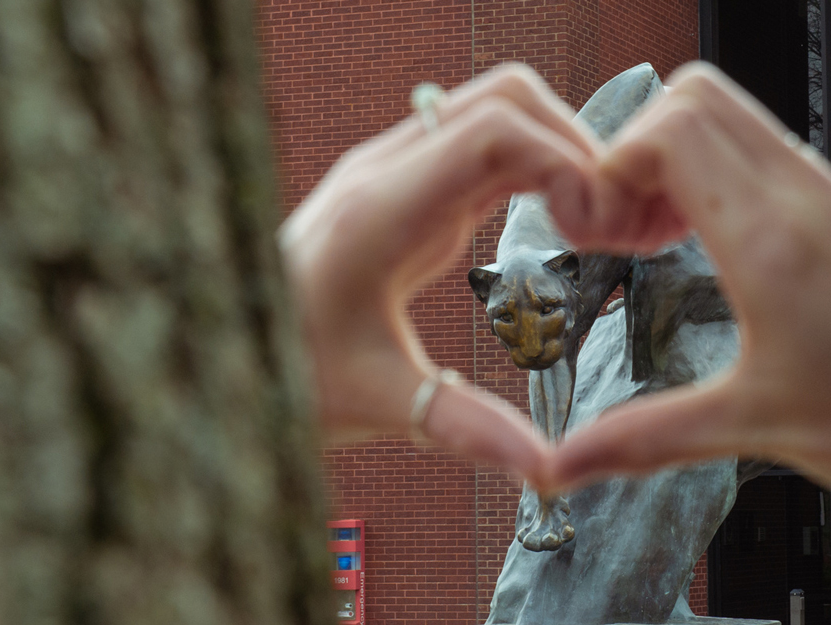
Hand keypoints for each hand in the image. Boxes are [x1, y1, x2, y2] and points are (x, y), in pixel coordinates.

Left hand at [279, 65, 598, 485]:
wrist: (218, 346)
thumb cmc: (285, 372)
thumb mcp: (378, 404)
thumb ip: (465, 428)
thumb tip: (549, 470)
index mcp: (382, 210)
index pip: (495, 132)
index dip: (566, 163)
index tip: (598, 229)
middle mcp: (389, 171)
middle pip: (506, 100)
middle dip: (576, 146)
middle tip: (612, 223)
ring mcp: (398, 172)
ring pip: (501, 112)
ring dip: (560, 151)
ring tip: (596, 223)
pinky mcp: (409, 188)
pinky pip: (487, 146)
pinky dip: (536, 167)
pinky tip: (560, 222)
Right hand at [544, 62, 830, 505]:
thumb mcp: (754, 427)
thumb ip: (646, 438)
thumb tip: (564, 468)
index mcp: (776, 244)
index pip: (672, 131)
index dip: (615, 164)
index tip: (600, 224)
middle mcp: (809, 199)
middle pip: (696, 97)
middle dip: (638, 147)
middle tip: (626, 221)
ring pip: (732, 113)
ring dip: (678, 154)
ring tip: (663, 232)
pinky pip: (764, 147)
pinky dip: (717, 170)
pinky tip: (710, 238)